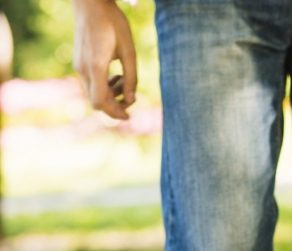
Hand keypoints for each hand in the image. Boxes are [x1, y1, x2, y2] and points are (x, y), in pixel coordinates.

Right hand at [72, 0, 136, 119]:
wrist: (91, 5)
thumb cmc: (113, 23)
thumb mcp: (129, 50)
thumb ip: (131, 77)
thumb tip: (131, 99)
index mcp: (95, 67)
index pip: (101, 102)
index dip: (115, 113)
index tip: (129, 117)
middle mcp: (82, 69)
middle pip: (95, 101)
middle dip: (114, 106)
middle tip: (131, 99)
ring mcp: (78, 66)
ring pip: (92, 93)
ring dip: (110, 95)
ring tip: (125, 81)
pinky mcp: (79, 62)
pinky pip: (90, 83)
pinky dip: (104, 86)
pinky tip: (116, 75)